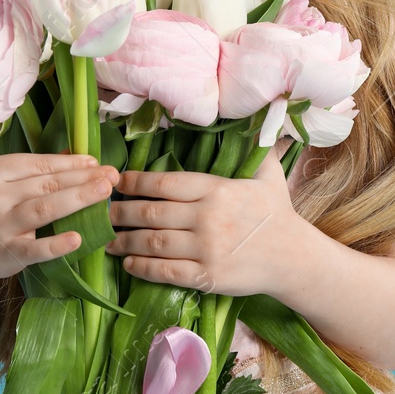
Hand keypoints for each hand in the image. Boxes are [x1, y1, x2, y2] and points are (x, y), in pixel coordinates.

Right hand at [0, 152, 119, 281]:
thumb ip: (32, 171)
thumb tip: (75, 155)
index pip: (38, 164)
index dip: (70, 163)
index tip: (95, 162)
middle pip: (45, 184)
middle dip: (82, 178)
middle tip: (111, 175)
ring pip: (44, 208)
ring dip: (78, 199)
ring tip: (104, 193)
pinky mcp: (5, 253)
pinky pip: (35, 249)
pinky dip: (56, 244)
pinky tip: (78, 239)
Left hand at [105, 137, 298, 297]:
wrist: (293, 257)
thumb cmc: (276, 212)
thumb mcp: (268, 173)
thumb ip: (254, 146)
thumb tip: (250, 117)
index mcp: (216, 189)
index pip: (165, 183)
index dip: (135, 182)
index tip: (117, 182)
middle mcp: (208, 218)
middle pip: (151, 213)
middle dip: (121, 212)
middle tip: (100, 211)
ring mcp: (207, 249)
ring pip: (153, 243)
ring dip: (124, 241)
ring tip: (107, 240)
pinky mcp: (208, 276)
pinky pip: (166, 272)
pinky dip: (142, 268)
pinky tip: (129, 263)